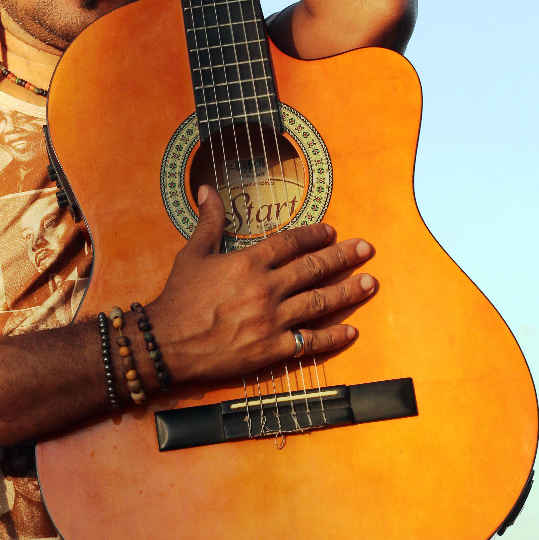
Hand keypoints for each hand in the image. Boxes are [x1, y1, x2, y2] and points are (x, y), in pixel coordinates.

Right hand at [149, 185, 376, 383]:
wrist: (168, 342)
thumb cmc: (179, 297)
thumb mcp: (193, 252)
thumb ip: (209, 221)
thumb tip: (208, 190)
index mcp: (248, 262)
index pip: (291, 243)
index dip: (314, 235)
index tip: (332, 231)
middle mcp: (266, 288)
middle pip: (314, 268)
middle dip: (344, 257)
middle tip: (366, 250)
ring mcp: (272, 320)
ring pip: (319, 302)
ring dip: (348, 291)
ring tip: (370, 283)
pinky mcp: (272, 349)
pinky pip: (310, 342)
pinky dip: (333, 336)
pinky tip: (351, 330)